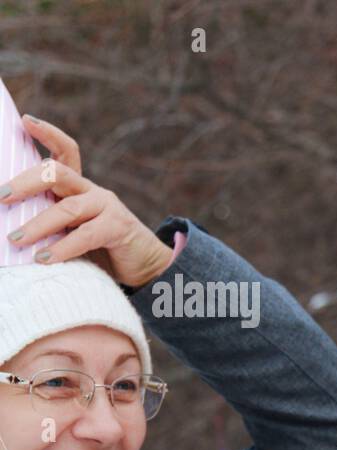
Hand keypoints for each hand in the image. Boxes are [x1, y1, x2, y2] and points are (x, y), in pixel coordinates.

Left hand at [0, 114, 172, 286]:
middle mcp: (93, 191)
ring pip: (67, 208)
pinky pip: (85, 235)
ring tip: (15, 239)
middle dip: (26, 182)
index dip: (48, 134)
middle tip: (2, 197)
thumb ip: (50, 224)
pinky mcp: (118, 228)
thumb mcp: (71, 231)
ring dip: (38, 224)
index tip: (26, 120)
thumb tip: (11, 231)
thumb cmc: (102, 250)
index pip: (65, 151)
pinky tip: (43, 259)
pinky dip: (62, 248)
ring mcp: (107, 207)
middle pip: (57, 173)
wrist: (146, 266)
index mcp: (80, 188)